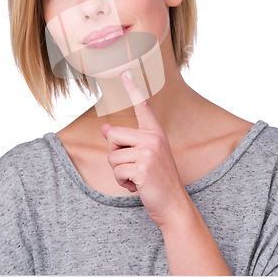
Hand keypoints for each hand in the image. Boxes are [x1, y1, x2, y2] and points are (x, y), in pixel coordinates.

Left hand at [101, 69, 190, 228]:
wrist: (173, 204)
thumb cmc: (157, 180)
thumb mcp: (145, 156)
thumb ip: (127, 141)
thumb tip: (104, 128)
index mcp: (155, 133)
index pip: (143, 106)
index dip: (133, 88)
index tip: (125, 72)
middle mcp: (154, 138)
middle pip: (113, 134)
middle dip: (115, 153)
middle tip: (132, 166)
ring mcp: (149, 152)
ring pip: (112, 156)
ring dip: (119, 171)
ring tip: (137, 177)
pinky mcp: (143, 167)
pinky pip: (117, 170)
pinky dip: (122, 182)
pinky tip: (138, 186)